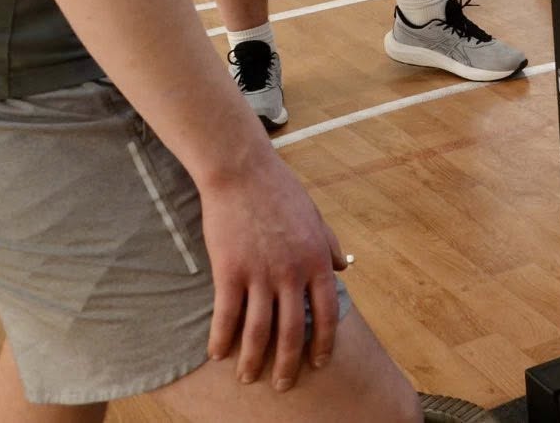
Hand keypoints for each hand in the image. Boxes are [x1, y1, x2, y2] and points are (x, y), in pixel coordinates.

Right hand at [200, 157, 348, 390]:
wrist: (244, 174)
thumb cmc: (281, 193)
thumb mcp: (316, 217)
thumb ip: (329, 245)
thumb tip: (342, 268)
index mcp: (317, 260)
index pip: (327, 312)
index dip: (324, 342)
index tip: (319, 363)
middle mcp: (292, 272)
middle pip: (293, 330)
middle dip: (289, 363)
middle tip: (284, 386)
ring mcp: (261, 273)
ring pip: (259, 330)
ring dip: (253, 360)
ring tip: (248, 378)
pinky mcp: (229, 271)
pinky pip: (226, 315)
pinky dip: (221, 339)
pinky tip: (217, 355)